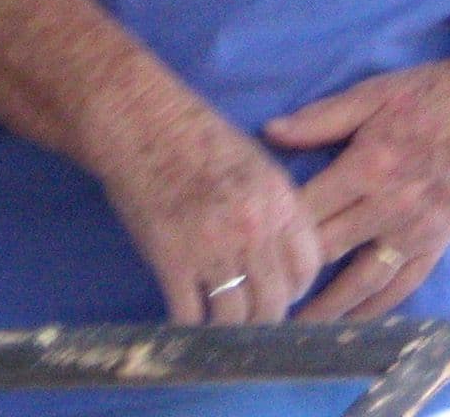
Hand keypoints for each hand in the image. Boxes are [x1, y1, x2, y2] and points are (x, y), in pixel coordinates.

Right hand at [91, 84, 322, 324]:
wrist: (142, 122)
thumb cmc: (196, 136)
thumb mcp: (256, 163)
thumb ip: (276, 208)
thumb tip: (283, 256)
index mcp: (278, 200)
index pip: (307, 267)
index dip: (296, 288)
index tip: (281, 293)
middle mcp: (252, 228)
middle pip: (274, 302)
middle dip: (264, 316)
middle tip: (249, 315)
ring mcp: (212, 247)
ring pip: (234, 318)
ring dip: (228, 327)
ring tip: (218, 321)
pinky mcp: (171, 261)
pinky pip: (190, 315)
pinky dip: (189, 324)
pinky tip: (186, 316)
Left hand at [266, 56, 449, 319]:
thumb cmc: (427, 94)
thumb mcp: (371, 94)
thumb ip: (320, 118)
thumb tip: (270, 132)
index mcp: (368, 165)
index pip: (310, 210)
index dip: (276, 233)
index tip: (247, 251)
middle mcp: (390, 205)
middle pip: (329, 250)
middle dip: (293, 276)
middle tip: (258, 297)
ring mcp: (416, 230)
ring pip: (363, 281)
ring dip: (329, 308)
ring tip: (296, 330)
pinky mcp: (437, 242)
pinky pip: (403, 285)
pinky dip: (376, 309)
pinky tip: (353, 324)